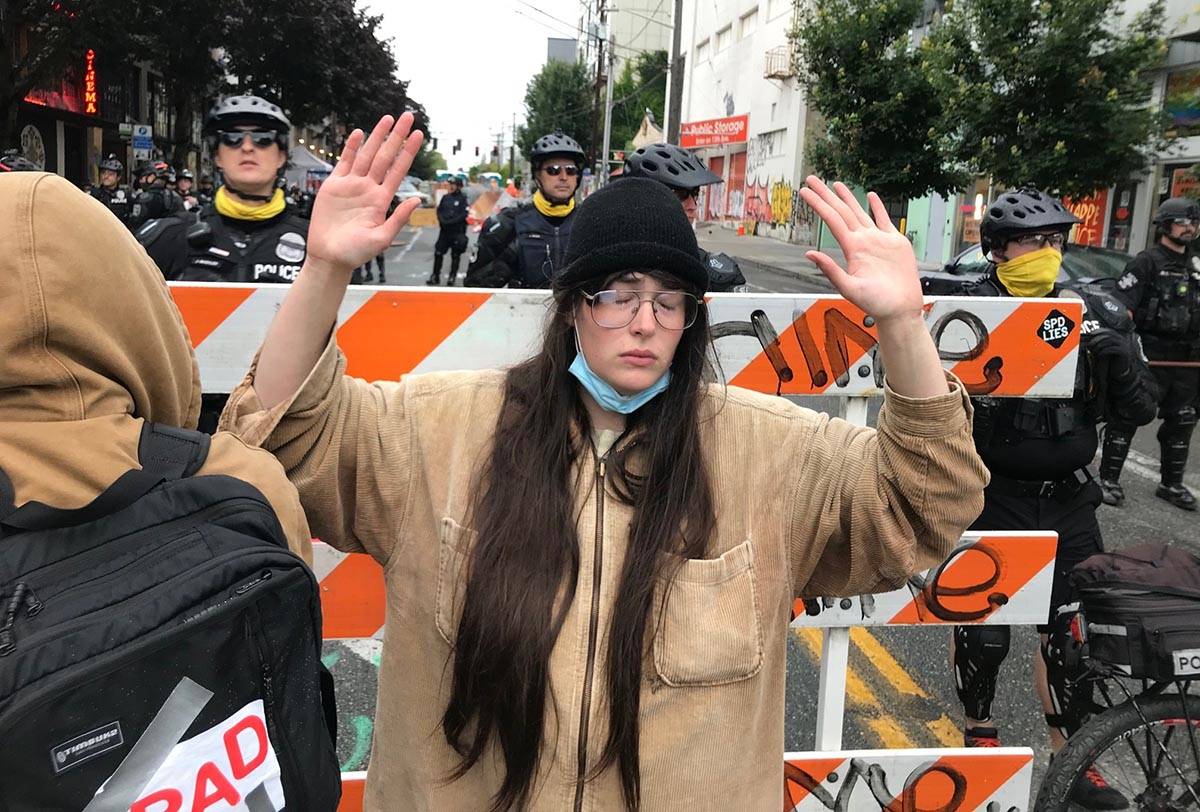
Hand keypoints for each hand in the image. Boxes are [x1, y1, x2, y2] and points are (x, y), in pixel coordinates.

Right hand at [306, 113, 423, 273]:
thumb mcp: (381, 238)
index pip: (399, 170)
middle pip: (385, 156)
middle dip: (397, 136)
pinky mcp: (334, 185)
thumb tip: (417, 200)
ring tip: (388, 119)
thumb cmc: (355, 252)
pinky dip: (352, 148)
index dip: (409, 152)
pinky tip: (359, 134)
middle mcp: (369, 188)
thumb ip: (399, 218)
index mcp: (382, 200)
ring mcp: (352, 185)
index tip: (419, 135)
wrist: (329, 256)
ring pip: (367, 155)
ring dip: (377, 136)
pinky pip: (345, 162)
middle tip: (408, 117)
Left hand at [798, 176, 922, 323]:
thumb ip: (830, 270)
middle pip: (841, 211)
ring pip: (859, 212)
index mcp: (852, 249)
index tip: (804, 192)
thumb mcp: (849, 288)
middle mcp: (863, 241)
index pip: (831, 220)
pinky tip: (871, 196)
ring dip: (847, 198)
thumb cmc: (876, 304)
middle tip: (811, 178)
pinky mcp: (895, 242)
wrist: (900, 310)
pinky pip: (884, 220)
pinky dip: (877, 207)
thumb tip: (809, 254)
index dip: (818, 204)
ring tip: (836, 184)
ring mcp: (878, 240)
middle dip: (826, 195)